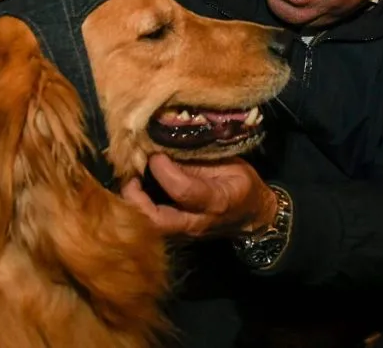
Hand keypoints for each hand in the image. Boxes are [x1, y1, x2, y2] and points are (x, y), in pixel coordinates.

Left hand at [120, 154, 278, 238]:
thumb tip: (165, 148)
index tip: (155, 153)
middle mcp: (197, 222)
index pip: (183, 190)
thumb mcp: (231, 164)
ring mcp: (185, 233)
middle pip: (157, 221)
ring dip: (133, 203)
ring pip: (150, 226)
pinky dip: (138, 206)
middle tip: (129, 175)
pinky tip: (135, 188)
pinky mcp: (176, 234)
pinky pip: (151, 223)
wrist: (252, 217)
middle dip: (136, 199)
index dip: (164, 170)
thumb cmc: (242, 184)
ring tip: (129, 179)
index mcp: (217, 201)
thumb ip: (200, 160)